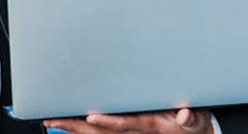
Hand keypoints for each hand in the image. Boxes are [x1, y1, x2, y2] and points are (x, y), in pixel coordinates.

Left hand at [44, 108, 212, 133]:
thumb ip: (192, 117)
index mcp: (148, 125)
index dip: (107, 121)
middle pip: (99, 131)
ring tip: (51, 119)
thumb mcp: (196, 119)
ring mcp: (128, 131)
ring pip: (95, 132)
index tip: (90, 115)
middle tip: (51, 119)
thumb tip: (184, 116)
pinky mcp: (126, 129)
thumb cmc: (192, 123)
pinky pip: (99, 131)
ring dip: (73, 127)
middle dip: (75, 126)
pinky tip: (69, 123)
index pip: (123, 124)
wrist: (192, 131)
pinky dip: (82, 127)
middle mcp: (133, 130)